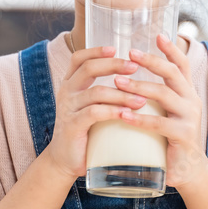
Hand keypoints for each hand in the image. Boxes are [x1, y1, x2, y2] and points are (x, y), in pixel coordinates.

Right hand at [43, 45, 145, 179]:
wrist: (65, 160)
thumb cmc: (85, 131)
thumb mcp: (91, 106)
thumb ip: (104, 92)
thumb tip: (135, 79)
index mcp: (70, 84)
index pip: (79, 58)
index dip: (96, 51)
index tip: (116, 49)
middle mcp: (66, 92)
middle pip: (89, 68)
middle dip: (114, 65)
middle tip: (135, 67)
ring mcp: (68, 108)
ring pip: (96, 91)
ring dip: (122, 93)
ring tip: (142, 99)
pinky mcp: (72, 125)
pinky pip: (94, 112)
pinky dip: (113, 111)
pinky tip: (128, 114)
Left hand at [113, 33, 206, 187]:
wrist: (186, 172)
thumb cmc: (168, 140)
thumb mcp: (164, 113)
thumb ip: (154, 97)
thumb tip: (127, 76)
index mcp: (186, 93)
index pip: (181, 65)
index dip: (170, 49)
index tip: (156, 35)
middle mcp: (191, 101)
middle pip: (172, 73)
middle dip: (150, 61)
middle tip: (129, 54)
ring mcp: (189, 118)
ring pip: (164, 94)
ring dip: (139, 86)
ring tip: (118, 82)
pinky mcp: (183, 136)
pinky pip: (159, 123)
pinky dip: (140, 118)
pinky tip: (123, 115)